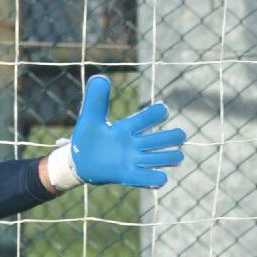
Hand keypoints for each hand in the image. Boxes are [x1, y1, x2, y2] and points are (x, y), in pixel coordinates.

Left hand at [62, 75, 185, 188]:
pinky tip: (160, 178)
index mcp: (127, 128)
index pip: (145, 118)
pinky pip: (145, 178)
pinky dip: (154, 178)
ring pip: (158, 158)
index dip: (155, 114)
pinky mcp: (126, 175)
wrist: (77, 161)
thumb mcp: (89, 117)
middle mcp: (133, 144)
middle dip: (172, 137)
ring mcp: (132, 160)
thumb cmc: (86, 137)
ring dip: (169, 157)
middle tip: (179, 136)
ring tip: (178, 157)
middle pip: (159, 139)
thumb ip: (96, 98)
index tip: (163, 109)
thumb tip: (101, 78)